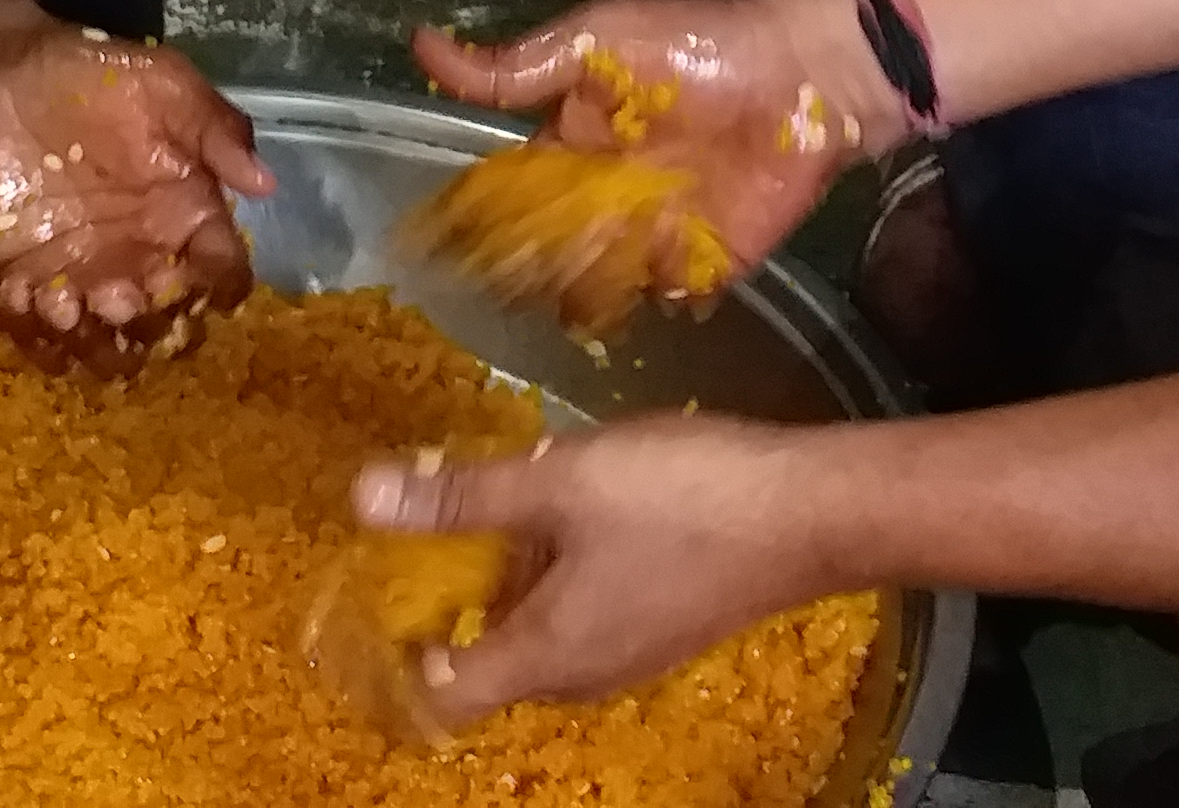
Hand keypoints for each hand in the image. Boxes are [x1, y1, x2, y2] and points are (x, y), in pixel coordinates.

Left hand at [0, 22, 271, 363]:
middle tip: (114, 294)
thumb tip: (266, 184)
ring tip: (63, 302)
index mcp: (185, 212)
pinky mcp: (24, 278)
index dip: (215, 287)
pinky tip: (20, 292)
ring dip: (93, 342)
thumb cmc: (88, 72)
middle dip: (148, 324)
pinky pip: (37, 330)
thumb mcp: (166, 84)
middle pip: (166, 321)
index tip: (190, 278)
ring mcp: (83, 271)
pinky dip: (34, 332)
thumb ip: (216, 130)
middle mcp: (141, 253)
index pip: (222, 270)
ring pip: (104, 340)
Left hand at [345, 417, 832, 724]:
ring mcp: (634, 653)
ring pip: (542, 631)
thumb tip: (362, 497)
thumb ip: (462, 495)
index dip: (396, 659)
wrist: (815, 511)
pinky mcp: (670, 623)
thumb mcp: (560, 480)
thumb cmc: (683, 499)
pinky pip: (588, 613)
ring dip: (513, 576)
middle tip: (440, 523)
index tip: (374, 598)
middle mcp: (585, 674)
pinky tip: (584, 500)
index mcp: (546, 655)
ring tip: (514, 491)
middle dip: (454, 600)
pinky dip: (563, 570)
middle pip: (490, 661)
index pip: (442, 697)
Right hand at [409, 0, 899, 307]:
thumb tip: (419, 45)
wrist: (805, 73)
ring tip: (579, 268)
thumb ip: (516, 65)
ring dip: (575, 289)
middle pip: (535, 258)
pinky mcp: (701, 264)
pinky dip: (644, 305)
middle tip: (512, 266)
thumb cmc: (698, 45)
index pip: (500, 202)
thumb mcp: (597, 40)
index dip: (468, 226)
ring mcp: (647, 238)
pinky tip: (633, 293)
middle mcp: (597, 203)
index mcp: (565, 150)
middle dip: (518, 269)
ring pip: (586, 289)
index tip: (433, 246)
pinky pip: (658, 303)